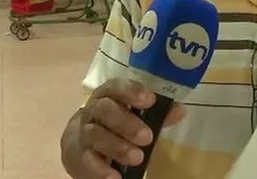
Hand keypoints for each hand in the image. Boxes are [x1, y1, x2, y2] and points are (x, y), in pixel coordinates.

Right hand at [60, 78, 185, 178]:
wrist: (84, 142)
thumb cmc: (118, 122)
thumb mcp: (137, 115)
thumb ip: (158, 113)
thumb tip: (179, 111)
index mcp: (109, 94)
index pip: (116, 86)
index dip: (131, 91)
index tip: (149, 100)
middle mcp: (93, 110)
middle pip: (104, 110)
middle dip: (126, 123)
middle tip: (147, 137)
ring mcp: (83, 131)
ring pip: (95, 135)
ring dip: (117, 147)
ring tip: (137, 158)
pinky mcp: (77, 154)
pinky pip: (85, 160)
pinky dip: (99, 169)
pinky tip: (114, 176)